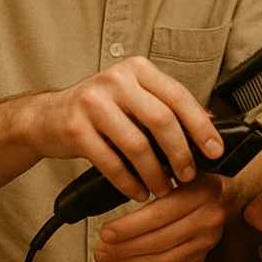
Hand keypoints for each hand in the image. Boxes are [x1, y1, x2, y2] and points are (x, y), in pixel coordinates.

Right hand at [23, 57, 223, 201]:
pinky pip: (110, 163)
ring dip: (155, 173)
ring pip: (137, 145)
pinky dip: (129, 183)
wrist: (46, 117)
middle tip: (188, 175)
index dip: (200, 126)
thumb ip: (165, 107)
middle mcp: (115, 80)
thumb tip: (209, 126)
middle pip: (161, 120)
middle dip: (180, 153)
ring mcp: (92, 103)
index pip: (178, 96)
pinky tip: (138, 191)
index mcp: (137, 70)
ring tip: (163, 188)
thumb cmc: (98, 110)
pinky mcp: (74, 129)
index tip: (214, 150)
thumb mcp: (133, 98)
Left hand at [93, 171, 232, 261]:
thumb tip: (119, 175)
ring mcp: (209, 238)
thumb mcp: (182, 162)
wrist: (230, 190)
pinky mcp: (203, 252)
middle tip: (100, 250)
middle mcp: (209, 217)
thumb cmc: (198, 172)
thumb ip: (157, 170)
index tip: (106, 232)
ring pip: (165, 257)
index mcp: (203, 190)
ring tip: (107, 258)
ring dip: (131, 261)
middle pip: (161, 239)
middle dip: (126, 247)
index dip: (131, 226)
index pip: (161, 214)